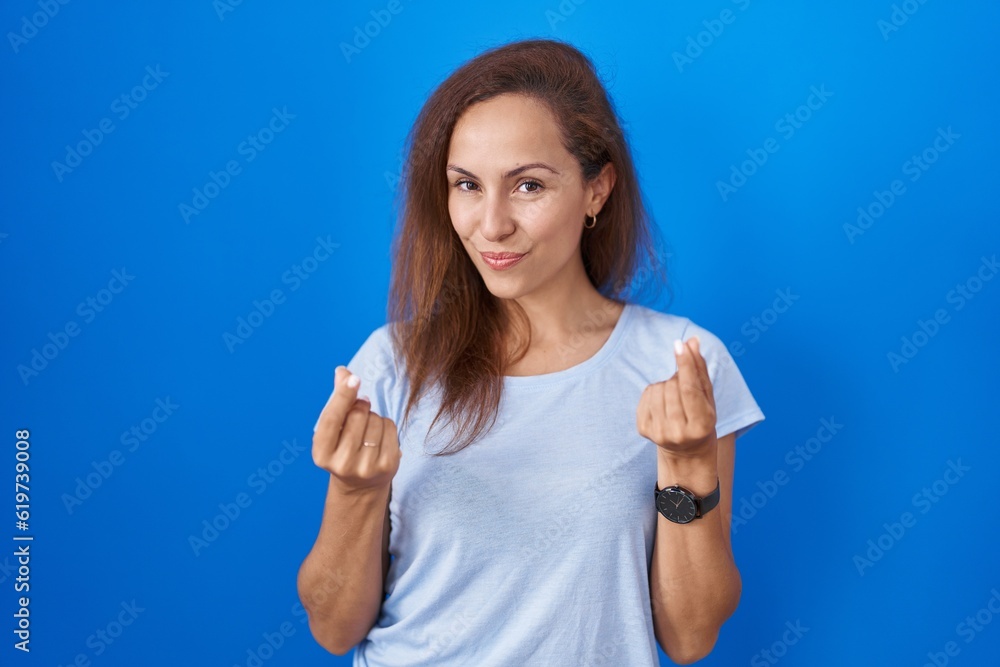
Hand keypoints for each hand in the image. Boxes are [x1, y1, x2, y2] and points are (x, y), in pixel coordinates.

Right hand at [312, 366, 400, 493]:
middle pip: (358, 415)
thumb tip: (342, 371)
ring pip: (376, 420)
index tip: (353, 378)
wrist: (360, 486)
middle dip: (361, 407)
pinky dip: (386, 426)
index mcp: (321, 453)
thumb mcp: (335, 429)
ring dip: (374, 417)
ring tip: (368, 430)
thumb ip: (338, 400)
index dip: (343, 396)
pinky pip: (390, 428)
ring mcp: (366, 467)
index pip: (332, 419)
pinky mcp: (387, 466)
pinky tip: (379, 437)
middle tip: (359, 415)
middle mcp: (342, 464)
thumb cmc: (344, 448)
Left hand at [637, 336, 716, 457]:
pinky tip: (662, 404)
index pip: (690, 388)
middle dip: (678, 379)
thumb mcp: (707, 397)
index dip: (685, 364)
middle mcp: (679, 433)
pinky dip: (654, 392)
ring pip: (657, 388)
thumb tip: (692, 340)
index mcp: (702, 426)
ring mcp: (659, 433)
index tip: (679, 344)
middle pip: (672, 386)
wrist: (686, 450)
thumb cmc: (701, 417)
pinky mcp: (643, 430)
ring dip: (665, 385)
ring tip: (674, 398)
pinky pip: (646, 395)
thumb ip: (699, 368)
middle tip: (684, 389)